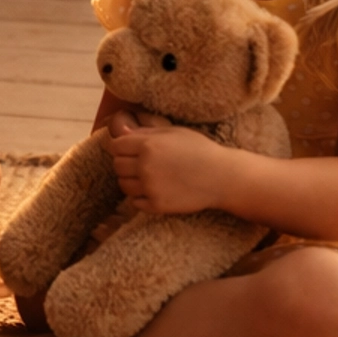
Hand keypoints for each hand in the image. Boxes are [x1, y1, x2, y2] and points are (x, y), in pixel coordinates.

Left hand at [107, 114, 235, 215]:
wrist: (222, 177)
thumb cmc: (199, 149)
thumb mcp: (173, 131)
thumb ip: (145, 132)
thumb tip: (121, 130)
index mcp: (148, 145)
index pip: (115, 146)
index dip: (121, 147)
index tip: (130, 150)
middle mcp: (145, 166)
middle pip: (117, 166)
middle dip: (125, 164)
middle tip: (140, 164)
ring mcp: (151, 187)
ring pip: (123, 185)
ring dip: (131, 181)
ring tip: (148, 178)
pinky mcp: (157, 205)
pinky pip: (135, 202)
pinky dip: (141, 197)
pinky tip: (155, 190)